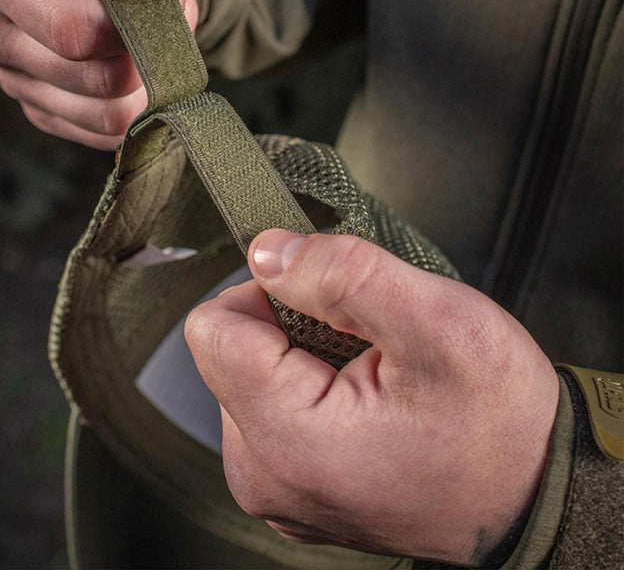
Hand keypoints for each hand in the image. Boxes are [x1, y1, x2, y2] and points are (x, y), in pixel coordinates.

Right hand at [0, 0, 208, 148]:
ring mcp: (17, 77)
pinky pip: (112, 132)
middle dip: (156, 38)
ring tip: (154, 15)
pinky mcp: (48, 111)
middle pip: (98, 79)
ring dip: (156, 67)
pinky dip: (144, 95)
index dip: (144, 16)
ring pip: (111, 113)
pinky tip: (137, 50)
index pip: (74, 29)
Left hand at [184, 230, 559, 565]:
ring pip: (250, 371)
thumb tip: (266, 251)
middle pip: (229, 348)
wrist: (534, 496)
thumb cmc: (499, 421)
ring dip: (304, 355)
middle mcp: (262, 472)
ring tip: (374, 377)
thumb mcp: (439, 323)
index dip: (271, 293)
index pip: (213, 328)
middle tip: (368, 348)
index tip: (331, 303)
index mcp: (285, 440)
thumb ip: (344, 275)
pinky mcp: (287, 483)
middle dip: (292, 326)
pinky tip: (366, 401)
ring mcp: (273, 485)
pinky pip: (270, 405)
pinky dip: (311, 385)